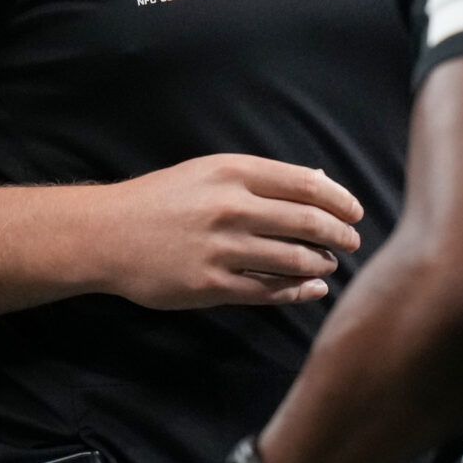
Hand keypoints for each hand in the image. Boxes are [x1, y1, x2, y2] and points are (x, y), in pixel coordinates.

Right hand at [92, 154, 364, 308]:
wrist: (107, 234)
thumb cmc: (163, 199)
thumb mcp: (210, 171)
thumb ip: (263, 178)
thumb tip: (320, 182)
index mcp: (233, 172)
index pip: (306, 185)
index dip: (340, 200)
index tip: (355, 212)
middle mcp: (230, 207)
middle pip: (307, 222)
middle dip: (340, 234)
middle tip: (353, 242)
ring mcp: (221, 249)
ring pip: (293, 259)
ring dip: (322, 264)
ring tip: (330, 265)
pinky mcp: (210, 286)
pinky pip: (268, 291)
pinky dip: (298, 291)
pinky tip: (313, 289)